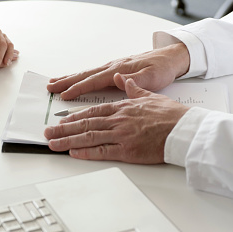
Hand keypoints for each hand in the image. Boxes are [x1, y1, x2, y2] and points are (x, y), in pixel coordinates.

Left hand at [44, 77, 189, 163]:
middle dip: (63, 129)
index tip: (60, 120)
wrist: (185, 129)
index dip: (73, 116)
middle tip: (47, 133)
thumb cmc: (170, 115)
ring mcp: (121, 135)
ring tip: (52, 144)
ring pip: (88, 137)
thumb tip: (122, 78)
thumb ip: (133, 88)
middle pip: (84, 123)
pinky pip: (102, 151)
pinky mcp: (127, 150)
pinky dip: (86, 152)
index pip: (92, 111)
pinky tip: (73, 153)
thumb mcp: (150, 96)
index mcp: (122, 107)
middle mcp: (118, 119)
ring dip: (67, 140)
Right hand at [47, 43, 189, 99]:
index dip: (78, 88)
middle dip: (66, 82)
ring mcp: (112, 67)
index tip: (64, 96)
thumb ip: (136, 82)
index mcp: (119, 71)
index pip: (93, 81)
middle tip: (49, 87)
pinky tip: (74, 79)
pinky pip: (92, 73)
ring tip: (54, 82)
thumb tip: (120, 81)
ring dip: (69, 78)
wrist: (171, 57)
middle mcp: (112, 67)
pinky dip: (79, 77)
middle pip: (84, 75)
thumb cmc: (162, 69)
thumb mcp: (153, 78)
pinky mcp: (114, 69)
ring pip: (86, 73)